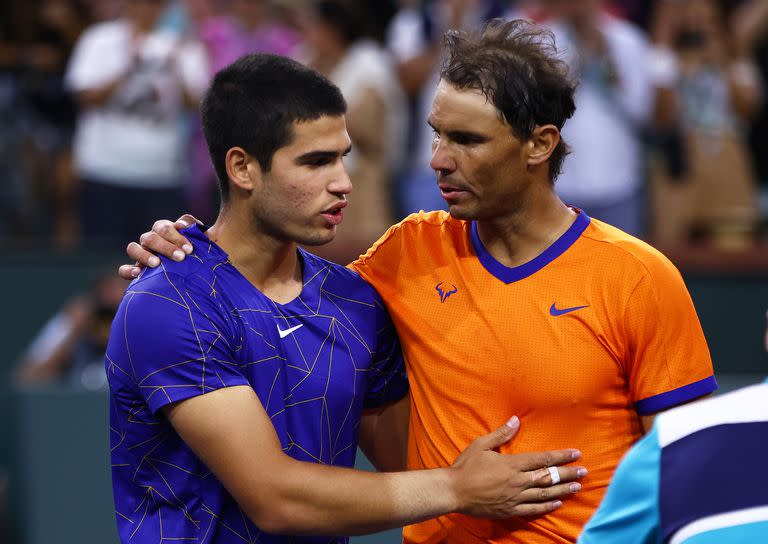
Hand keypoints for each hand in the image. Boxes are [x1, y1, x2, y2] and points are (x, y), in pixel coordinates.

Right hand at [118, 214, 198, 279]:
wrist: (196, 274)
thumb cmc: (198, 254)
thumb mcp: (201, 240)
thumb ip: (194, 227)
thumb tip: (182, 224)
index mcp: (164, 230)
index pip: (164, 228)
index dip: (175, 236)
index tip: (189, 249)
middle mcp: (151, 240)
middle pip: (150, 238)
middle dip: (166, 247)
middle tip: (181, 257)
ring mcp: (141, 254)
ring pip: (133, 248)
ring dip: (144, 255)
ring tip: (157, 264)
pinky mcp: (136, 270)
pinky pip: (124, 269)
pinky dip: (128, 270)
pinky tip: (137, 274)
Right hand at [450, 417, 585, 517]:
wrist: (453, 491)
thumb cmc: (465, 466)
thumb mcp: (481, 445)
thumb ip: (501, 433)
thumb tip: (515, 420)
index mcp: (512, 463)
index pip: (543, 459)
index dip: (561, 456)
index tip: (576, 453)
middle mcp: (517, 481)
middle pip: (548, 477)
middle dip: (568, 473)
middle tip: (584, 471)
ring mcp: (515, 497)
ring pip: (545, 494)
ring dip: (563, 490)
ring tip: (577, 487)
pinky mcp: (510, 510)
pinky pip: (533, 509)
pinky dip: (547, 506)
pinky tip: (558, 503)